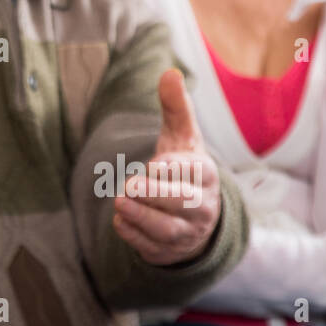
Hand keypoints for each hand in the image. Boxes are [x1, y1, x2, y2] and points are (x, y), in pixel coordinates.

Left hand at [113, 69, 221, 265]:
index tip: (153, 163)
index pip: (194, 172)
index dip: (173, 168)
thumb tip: (169, 73)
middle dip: (156, 194)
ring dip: (143, 218)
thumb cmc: (183, 169)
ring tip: (119, 203)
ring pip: (169, 230)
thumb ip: (175, 108)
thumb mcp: (182, 138)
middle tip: (129, 185)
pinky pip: (154, 249)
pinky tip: (120, 222)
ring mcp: (189, 232)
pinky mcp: (170, 252)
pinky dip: (135, 237)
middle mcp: (203, 206)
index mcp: (206, 175)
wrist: (194, 216)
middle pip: (184, 204)